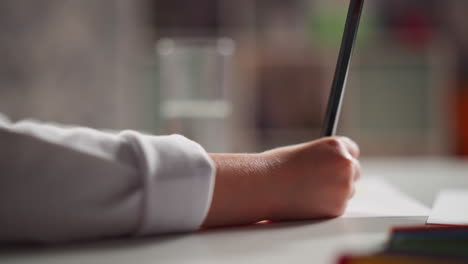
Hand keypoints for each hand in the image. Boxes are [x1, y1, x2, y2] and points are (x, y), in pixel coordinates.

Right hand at [203, 137, 360, 227]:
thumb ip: (323, 157)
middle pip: (354, 170)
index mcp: (335, 146)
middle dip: (340, 175)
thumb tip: (333, 168)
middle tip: (319, 180)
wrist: (262, 186)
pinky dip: (325, 206)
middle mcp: (345, 164)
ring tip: (306, 190)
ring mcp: (344, 187)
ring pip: (347, 190)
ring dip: (333, 191)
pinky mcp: (337, 208)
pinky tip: (305, 201)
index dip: (340, 157)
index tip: (334, 164)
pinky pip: (337, 206)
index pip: (352, 150)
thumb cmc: (275, 168)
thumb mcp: (303, 152)